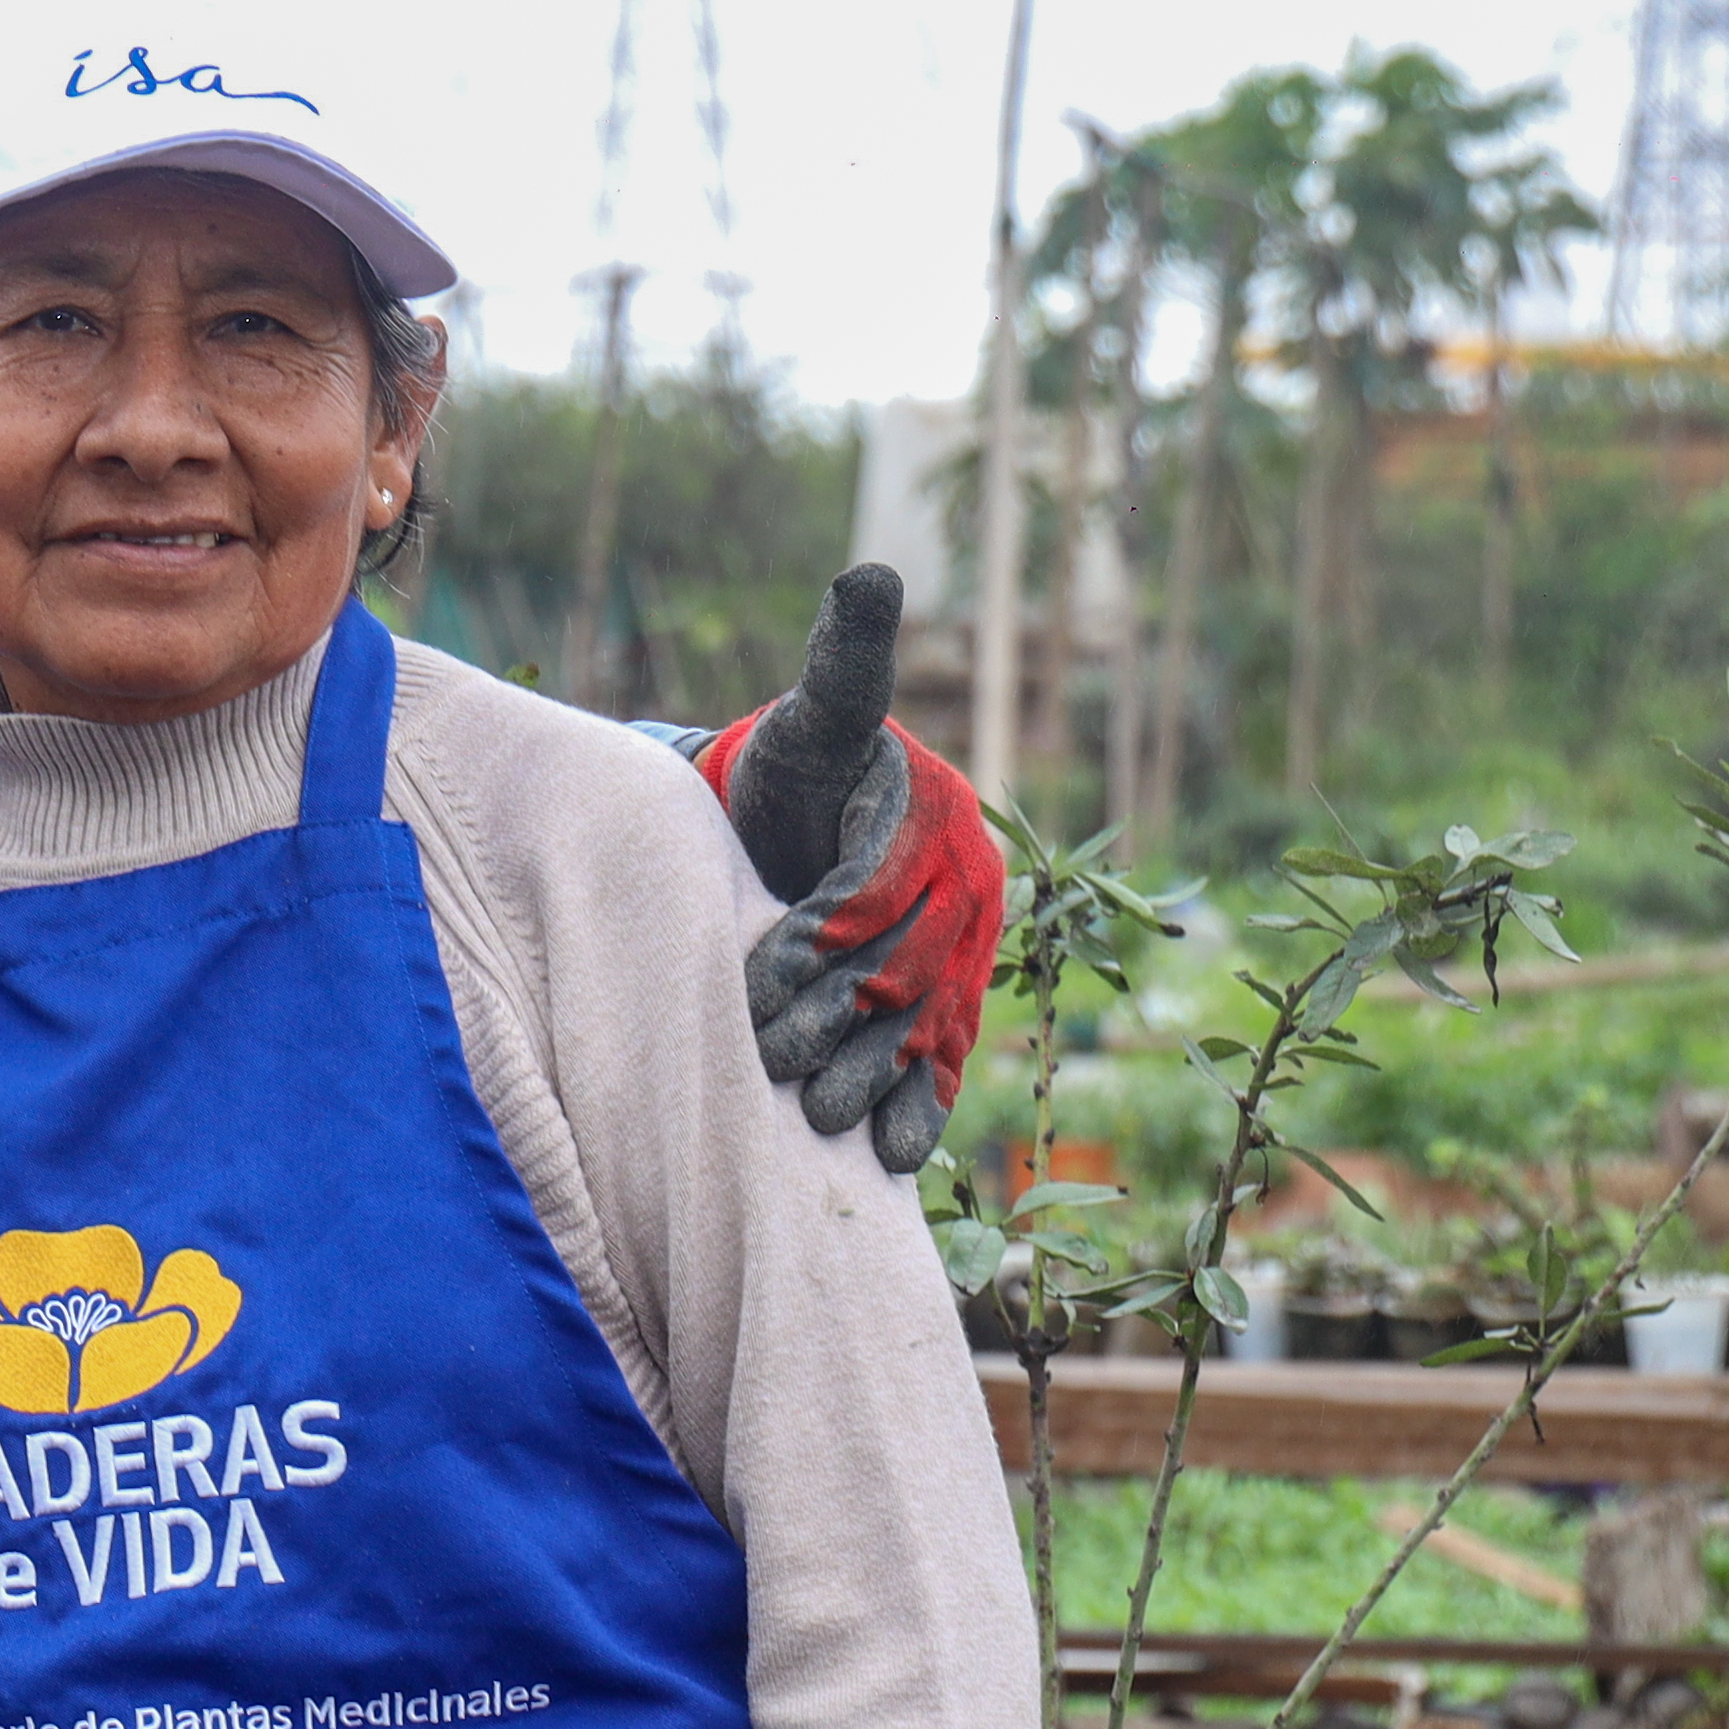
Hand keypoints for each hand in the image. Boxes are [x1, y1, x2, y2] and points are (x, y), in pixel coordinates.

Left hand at [690, 564, 1005, 1173]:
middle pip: (899, 972)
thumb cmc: (802, 771)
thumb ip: (844, 661)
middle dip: (837, 1020)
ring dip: (869, 1081)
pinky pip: (943, 1066)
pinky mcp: (946, 1014)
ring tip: (812, 1121)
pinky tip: (889, 1158)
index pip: (879, 892)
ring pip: (918, 1030)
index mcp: (936, 824)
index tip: (763, 971)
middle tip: (770, 1061)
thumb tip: (872, 570)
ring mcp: (960, 961)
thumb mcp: (816, 720)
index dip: (822, 936)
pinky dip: (919, 1113)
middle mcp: (964, 896)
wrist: (807, 831)